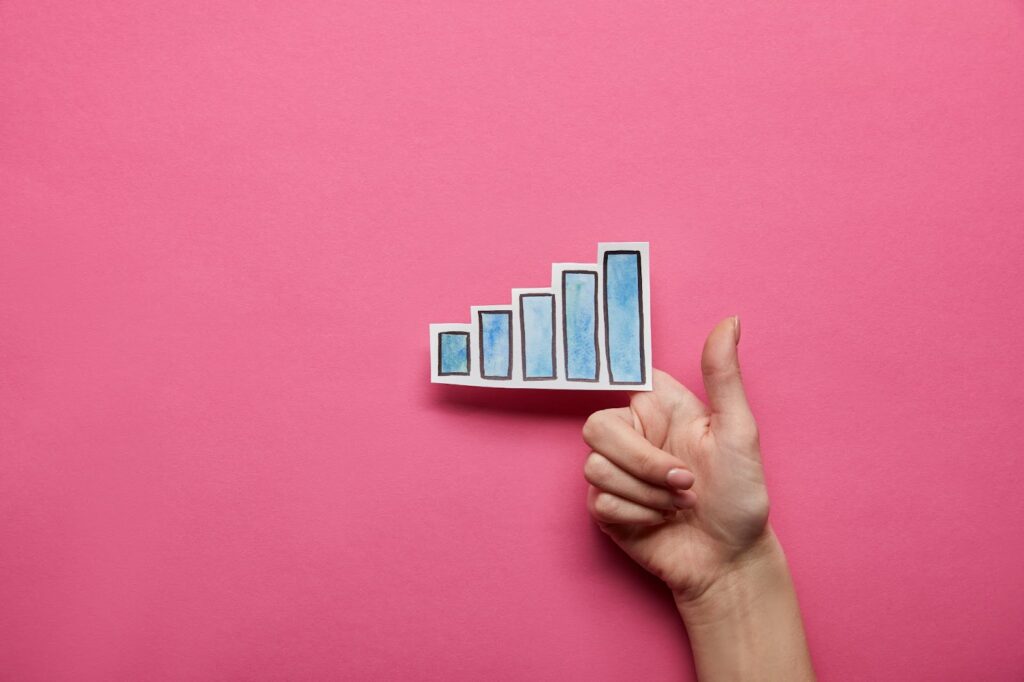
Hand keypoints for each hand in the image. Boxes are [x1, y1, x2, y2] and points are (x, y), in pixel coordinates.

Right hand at [582, 316, 771, 601]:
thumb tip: (731, 320)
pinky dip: (637, 515)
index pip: (618, 379)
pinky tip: (660, 522)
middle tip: (684, 480)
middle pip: (596, 427)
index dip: (609, 383)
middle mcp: (633, 435)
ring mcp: (615, 472)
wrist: (729, 559)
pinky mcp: (606, 506)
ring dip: (647, 495)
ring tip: (678, 505)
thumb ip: (724, 375)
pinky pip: (600, 500)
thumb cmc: (740, 496)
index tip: (625, 400)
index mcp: (659, 408)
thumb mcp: (740, 432)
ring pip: (595, 466)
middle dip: (642, 463)